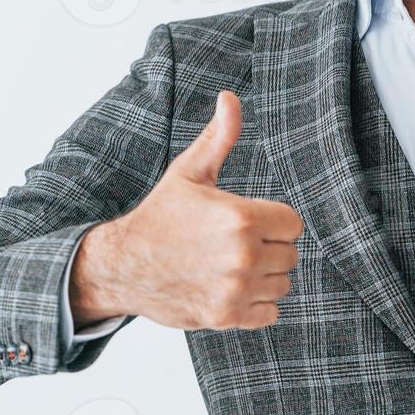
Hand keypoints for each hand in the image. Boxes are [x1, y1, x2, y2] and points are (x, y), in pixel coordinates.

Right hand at [69, 90, 303, 330]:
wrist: (122, 265)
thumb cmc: (160, 217)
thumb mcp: (190, 172)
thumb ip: (219, 136)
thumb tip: (230, 98)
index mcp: (240, 217)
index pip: (293, 223)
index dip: (275, 220)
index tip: (251, 221)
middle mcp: (243, 255)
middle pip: (290, 254)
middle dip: (269, 247)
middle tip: (235, 243)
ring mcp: (235, 289)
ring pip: (282, 284)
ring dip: (265, 276)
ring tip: (232, 265)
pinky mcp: (227, 317)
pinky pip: (270, 313)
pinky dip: (257, 305)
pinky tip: (231, 288)